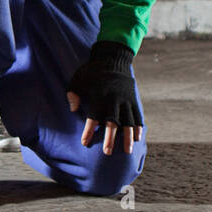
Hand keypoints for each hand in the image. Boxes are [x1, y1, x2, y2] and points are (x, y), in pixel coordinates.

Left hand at [65, 41, 142, 155]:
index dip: (89, 131)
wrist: (113, 58)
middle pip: (112, 123)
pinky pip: (138, 116)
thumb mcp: (78, 79)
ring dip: (127, 138)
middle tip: (107, 152)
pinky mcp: (133, 100)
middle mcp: (113, 100)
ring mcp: (125, 100)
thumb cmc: (92, 71)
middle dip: (110, 139)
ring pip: (128, 122)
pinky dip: (138, 128)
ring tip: (127, 151)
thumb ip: (73, 94)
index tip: (85, 143)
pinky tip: (137, 138)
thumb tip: (73, 110)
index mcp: (99, 96)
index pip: (93, 118)